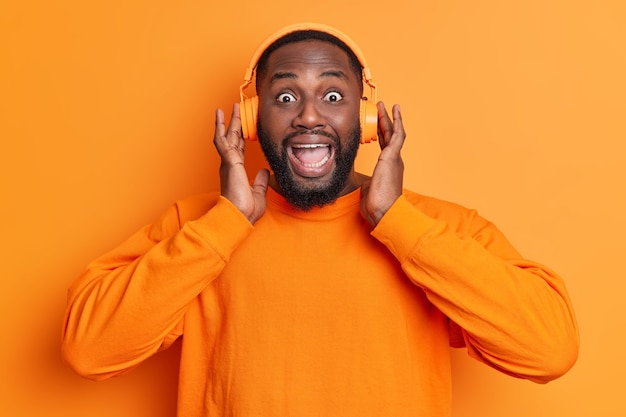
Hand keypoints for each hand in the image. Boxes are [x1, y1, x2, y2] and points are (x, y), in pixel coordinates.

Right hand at [213, 103, 268, 223]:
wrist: (239, 216)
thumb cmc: (246, 209)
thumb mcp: (259, 192)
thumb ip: (261, 180)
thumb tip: (265, 171)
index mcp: (237, 170)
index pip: (240, 149)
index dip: (242, 137)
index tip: (245, 128)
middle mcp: (230, 164)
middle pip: (233, 139)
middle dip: (235, 123)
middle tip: (236, 109)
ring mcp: (228, 162)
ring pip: (227, 136)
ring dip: (228, 121)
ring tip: (228, 107)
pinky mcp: (228, 161)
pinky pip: (222, 140)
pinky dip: (220, 127)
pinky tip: (220, 115)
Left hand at [360, 102, 405, 225]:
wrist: (384, 211)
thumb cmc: (377, 205)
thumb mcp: (368, 190)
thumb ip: (367, 182)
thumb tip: (364, 182)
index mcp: (387, 168)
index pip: (385, 146)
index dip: (382, 134)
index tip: (378, 124)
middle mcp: (393, 161)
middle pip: (389, 136)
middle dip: (385, 121)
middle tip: (381, 109)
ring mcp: (394, 158)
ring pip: (393, 133)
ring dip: (389, 118)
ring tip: (385, 105)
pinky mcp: (393, 157)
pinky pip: (397, 135)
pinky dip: (396, 121)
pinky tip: (394, 111)